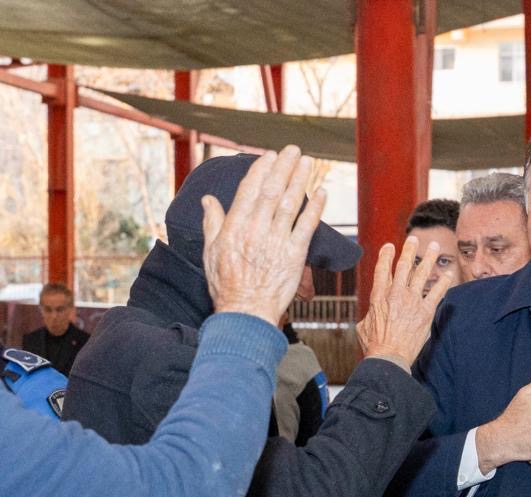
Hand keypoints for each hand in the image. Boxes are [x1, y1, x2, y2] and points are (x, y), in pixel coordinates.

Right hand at [202, 147, 326, 324]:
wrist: (245, 313)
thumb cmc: (226, 286)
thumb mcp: (210, 252)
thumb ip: (212, 223)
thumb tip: (208, 200)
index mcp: (235, 227)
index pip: (250, 190)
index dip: (261, 170)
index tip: (269, 156)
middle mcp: (256, 229)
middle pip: (272, 190)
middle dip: (283, 166)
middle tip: (292, 150)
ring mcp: (276, 241)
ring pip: (291, 203)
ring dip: (300, 180)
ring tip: (307, 162)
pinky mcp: (294, 255)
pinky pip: (307, 226)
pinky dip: (316, 208)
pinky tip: (321, 193)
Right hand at [357, 235, 453, 369]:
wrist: (389, 356)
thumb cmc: (374, 345)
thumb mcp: (364, 326)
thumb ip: (370, 314)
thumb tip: (371, 315)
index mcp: (379, 296)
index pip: (382, 269)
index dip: (386, 256)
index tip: (389, 246)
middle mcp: (396, 294)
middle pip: (404, 265)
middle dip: (409, 249)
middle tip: (413, 238)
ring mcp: (412, 301)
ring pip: (422, 273)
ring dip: (429, 257)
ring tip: (434, 246)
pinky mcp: (425, 311)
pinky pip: (437, 292)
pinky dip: (444, 281)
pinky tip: (449, 272)